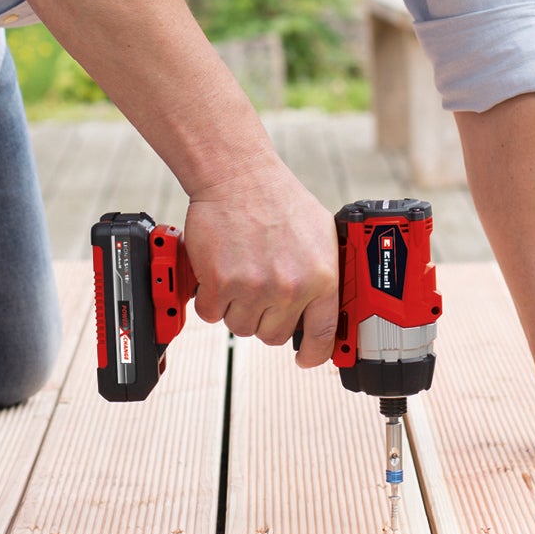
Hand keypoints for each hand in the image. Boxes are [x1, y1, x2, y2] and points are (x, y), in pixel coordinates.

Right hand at [180, 156, 338, 365]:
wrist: (238, 176)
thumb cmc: (277, 198)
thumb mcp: (321, 233)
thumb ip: (324, 273)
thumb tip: (324, 305)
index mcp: (321, 278)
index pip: (323, 335)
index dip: (314, 354)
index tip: (305, 358)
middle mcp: (289, 288)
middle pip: (273, 336)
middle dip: (264, 318)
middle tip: (259, 292)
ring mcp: (253, 288)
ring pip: (240, 327)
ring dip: (236, 308)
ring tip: (239, 275)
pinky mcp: (219, 283)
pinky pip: (211, 313)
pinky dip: (210, 298)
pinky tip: (217, 273)